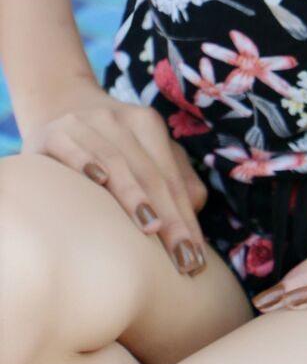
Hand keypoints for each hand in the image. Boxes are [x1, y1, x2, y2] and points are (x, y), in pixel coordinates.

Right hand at [18, 78, 209, 277]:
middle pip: (149, 172)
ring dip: (134, 194)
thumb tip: (196, 206)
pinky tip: (99, 181)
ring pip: (115, 159)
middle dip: (169, 217)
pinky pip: (71, 148)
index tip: (195, 259)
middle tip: (181, 258)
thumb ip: (175, 176)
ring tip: (152, 228)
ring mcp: (84, 123)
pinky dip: (86, 161)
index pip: (170, 177)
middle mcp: (118, 118)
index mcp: (146, 123)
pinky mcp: (52, 133)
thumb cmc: (109, 144)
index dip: (185, 217)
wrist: (57, 105)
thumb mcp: (145, 151)